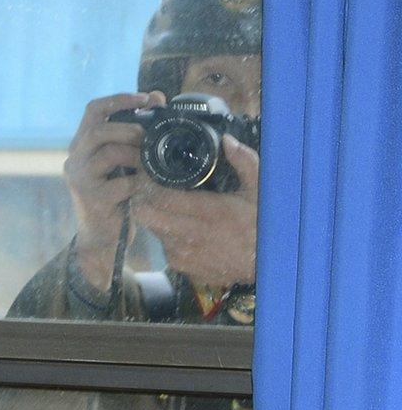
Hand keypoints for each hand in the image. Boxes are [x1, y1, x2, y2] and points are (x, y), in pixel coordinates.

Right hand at [65, 91, 164, 289]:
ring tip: (151, 163)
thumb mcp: (122, 162)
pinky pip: (122, 183)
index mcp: (82, 145)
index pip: (93, 110)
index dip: (119, 100)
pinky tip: (150, 186)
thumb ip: (133, 132)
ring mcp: (80, 179)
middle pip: (98, 131)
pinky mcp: (92, 199)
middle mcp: (75, 159)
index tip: (145, 98)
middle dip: (129, 130)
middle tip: (150, 137)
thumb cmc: (116, 195)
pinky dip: (141, 182)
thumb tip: (156, 96)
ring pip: (108, 153)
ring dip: (137, 155)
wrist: (102, 237)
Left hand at [130, 134, 258, 286]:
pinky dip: (168, 235)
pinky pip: (164, 246)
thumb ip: (245, 162)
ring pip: (152, 229)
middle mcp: (190, 234)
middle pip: (144, 215)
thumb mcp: (260, 191)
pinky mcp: (183, 267)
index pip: (159, 197)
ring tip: (168, 207)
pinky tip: (182, 228)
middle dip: (142, 199)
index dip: (146, 182)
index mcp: (208, 212)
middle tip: (149, 189)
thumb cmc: (262, 226)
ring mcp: (184, 254)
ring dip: (156, 217)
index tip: (146, 172)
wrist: (267, 268)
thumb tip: (227, 141)